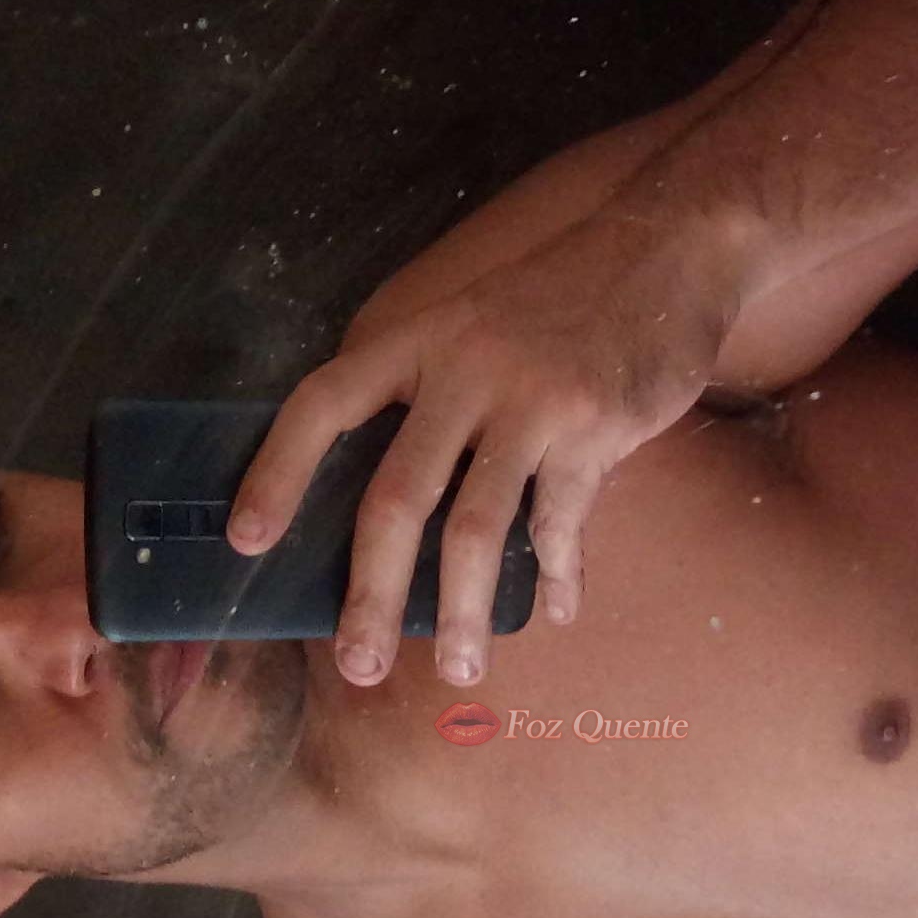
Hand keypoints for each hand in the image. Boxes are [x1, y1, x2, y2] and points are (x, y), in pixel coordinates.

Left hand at [226, 207, 755, 686]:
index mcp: (419, 340)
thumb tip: (395, 506)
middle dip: (373, 592)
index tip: (246, 542)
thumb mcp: (475, 322)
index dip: (277, 473)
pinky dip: (558, 574)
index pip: (323, 405)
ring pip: (479, 526)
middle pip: (397, 495)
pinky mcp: (595, 425)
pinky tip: (556, 610)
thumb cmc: (561, 300)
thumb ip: (434, 397)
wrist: (670, 247)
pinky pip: (562, 520)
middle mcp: (464, 367)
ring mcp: (531, 398)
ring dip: (465, 610)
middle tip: (359, 664)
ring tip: (459, 671)